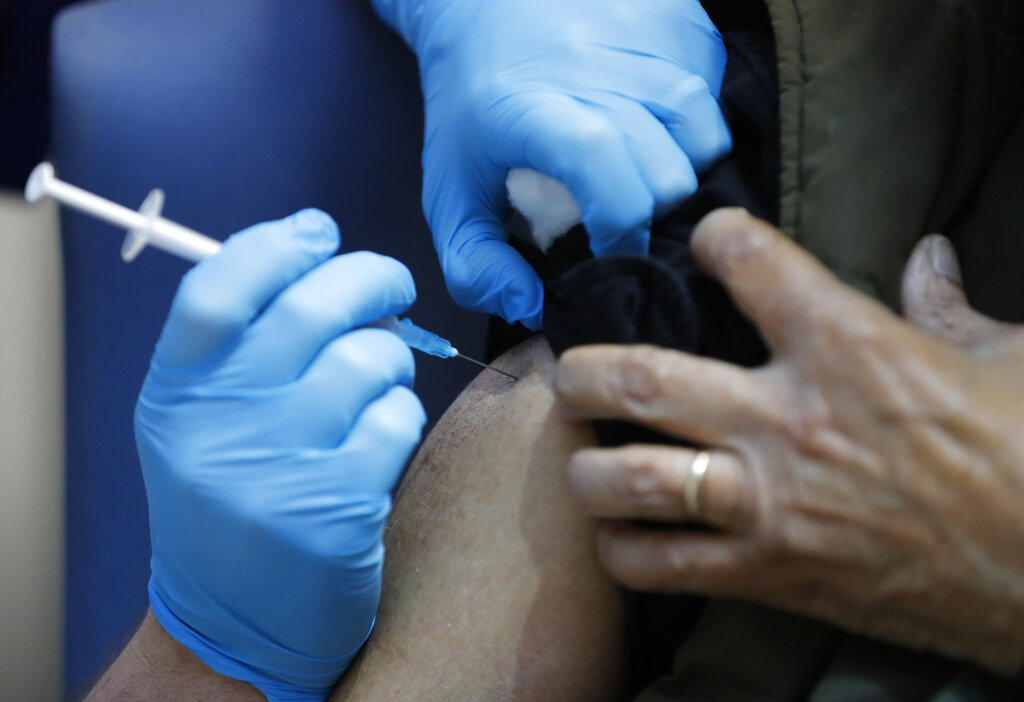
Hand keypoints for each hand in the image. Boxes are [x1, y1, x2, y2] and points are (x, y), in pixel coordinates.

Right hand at [136, 210, 425, 700]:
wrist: (234, 623)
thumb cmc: (230, 500)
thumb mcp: (200, 422)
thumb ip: (242, 345)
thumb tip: (322, 258)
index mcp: (177, 394)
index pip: (219, 287)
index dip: (277, 244)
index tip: (319, 232)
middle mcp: (218, 427)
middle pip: (312, 307)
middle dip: (371, 278)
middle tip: (391, 287)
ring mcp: (277, 472)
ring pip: (369, 360)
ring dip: (391, 360)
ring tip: (378, 382)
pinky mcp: (335, 513)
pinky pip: (396, 421)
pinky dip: (401, 417)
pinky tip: (381, 438)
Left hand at [372, 0, 731, 327]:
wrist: (484, 4)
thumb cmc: (471, 108)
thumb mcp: (449, 193)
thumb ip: (474, 266)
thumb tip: (531, 306)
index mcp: (538, 110)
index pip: (608, 171)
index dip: (620, 228)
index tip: (605, 250)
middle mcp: (599, 71)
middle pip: (671, 173)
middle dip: (651, 215)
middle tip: (617, 217)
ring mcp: (646, 44)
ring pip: (707, 137)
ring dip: (682, 172)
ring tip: (640, 175)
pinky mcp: (679, 25)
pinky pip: (716, 96)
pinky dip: (697, 130)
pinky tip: (657, 133)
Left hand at [554, 208, 1023, 672]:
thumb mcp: (1008, 362)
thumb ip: (945, 307)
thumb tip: (930, 256)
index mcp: (851, 348)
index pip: (749, 262)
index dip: (718, 238)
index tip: (707, 240)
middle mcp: (789, 420)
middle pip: (645, 378)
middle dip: (586, 369)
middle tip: (570, 369)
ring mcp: (771, 502)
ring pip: (632, 478)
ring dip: (586, 467)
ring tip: (579, 456)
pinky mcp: (771, 573)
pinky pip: (664, 566)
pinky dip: (626, 554)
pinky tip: (621, 540)